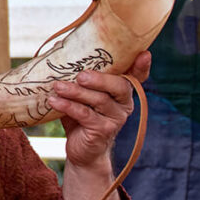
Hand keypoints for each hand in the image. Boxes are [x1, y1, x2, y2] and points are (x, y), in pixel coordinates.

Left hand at [48, 51, 151, 170]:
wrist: (82, 149)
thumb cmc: (81, 116)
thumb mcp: (82, 94)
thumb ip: (79, 76)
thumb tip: (57, 49)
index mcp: (122, 90)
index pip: (137, 76)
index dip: (142, 66)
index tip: (144, 55)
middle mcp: (124, 103)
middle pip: (120, 86)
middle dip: (100, 79)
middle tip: (80, 75)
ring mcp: (116, 118)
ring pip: (100, 100)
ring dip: (76, 92)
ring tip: (58, 86)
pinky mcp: (103, 130)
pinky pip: (85, 115)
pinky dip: (68, 106)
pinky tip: (54, 101)